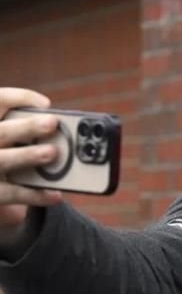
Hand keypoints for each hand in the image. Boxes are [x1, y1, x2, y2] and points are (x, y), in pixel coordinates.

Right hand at [0, 88, 62, 235]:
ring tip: (52, 153)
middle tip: (52, 123)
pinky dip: (34, 194)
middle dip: (27, 127)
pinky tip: (56, 194)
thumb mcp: (16, 141)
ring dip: (27, 156)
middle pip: (2, 132)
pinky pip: (11, 193)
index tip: (46, 104)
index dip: (19, 98)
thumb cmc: (13, 156)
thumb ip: (30, 132)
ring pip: (2, 160)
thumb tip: (64, 131)